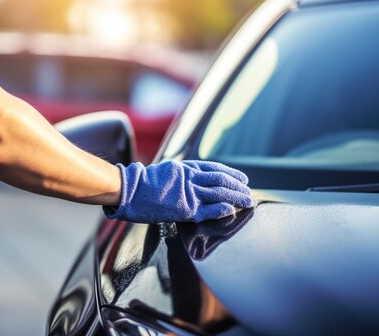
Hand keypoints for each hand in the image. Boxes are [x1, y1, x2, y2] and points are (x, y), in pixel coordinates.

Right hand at [103, 160, 253, 222]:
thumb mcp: (166, 171)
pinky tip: (231, 210)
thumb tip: (194, 177)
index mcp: (186, 168)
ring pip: (218, 194)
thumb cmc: (143, 183)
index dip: (231, 174)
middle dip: (237, 187)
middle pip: (221, 180)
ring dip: (235, 197)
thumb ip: (182, 174)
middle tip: (249, 192)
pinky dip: (221, 209)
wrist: (129, 190)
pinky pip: (207, 210)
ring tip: (247, 201)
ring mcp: (188, 193)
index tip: (243, 179)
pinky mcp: (184, 209)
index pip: (215, 169)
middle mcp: (190, 178)